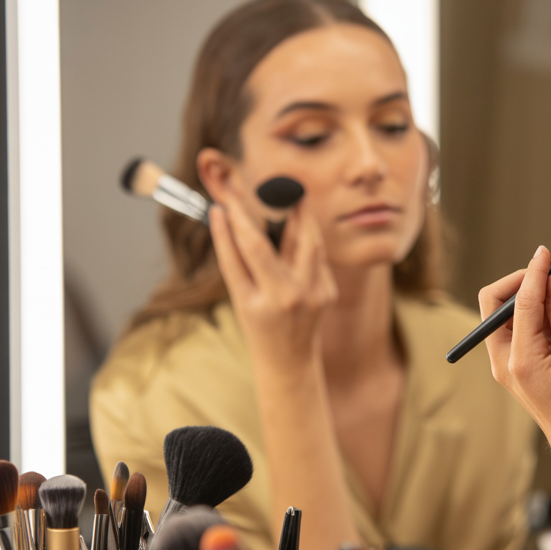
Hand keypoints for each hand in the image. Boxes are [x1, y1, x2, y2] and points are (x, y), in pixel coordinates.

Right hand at [209, 194, 336, 368]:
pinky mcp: (328, 293)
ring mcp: (310, 297)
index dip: (229, 227)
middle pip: (267, 247)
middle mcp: (284, 300)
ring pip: (307, 245)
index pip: (239, 255)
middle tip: (260, 189)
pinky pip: (317, 257)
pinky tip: (303, 224)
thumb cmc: (259, 325)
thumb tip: (225, 218)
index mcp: (254, 304)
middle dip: (258, 214)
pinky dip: (309, 238)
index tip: (222, 205)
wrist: (289, 360)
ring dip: (301, 217)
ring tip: (294, 196)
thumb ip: (237, 261)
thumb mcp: (241, 299)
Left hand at [480, 246, 550, 454]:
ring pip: (519, 316)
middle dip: (533, 286)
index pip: (519, 301)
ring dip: (547, 303)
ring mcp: (513, 365)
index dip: (535, 273)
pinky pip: (532, 333)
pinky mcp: (525, 368)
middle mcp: (507, 361)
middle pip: (501, 305)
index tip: (548, 254)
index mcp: (517, 359)